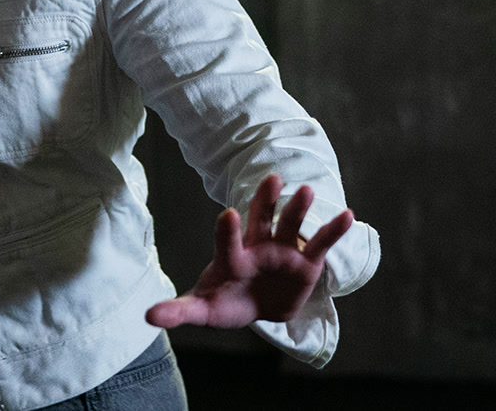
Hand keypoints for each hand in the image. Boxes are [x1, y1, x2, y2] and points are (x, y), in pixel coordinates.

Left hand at [145, 175, 354, 329]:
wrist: (256, 307)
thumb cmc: (226, 302)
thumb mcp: (204, 309)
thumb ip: (179, 311)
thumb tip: (147, 316)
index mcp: (232, 256)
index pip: (228, 241)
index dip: (228, 231)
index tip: (229, 214)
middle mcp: (258, 246)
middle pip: (261, 219)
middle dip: (266, 201)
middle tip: (273, 180)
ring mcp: (283, 251)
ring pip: (291, 225)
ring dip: (298, 209)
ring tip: (307, 191)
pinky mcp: (306, 262)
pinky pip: (321, 244)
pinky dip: (333, 230)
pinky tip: (347, 215)